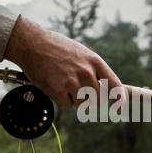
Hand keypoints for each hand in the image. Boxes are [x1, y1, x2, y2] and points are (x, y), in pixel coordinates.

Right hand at [3, 15, 125, 109]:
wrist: (32, 43)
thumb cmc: (57, 48)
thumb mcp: (82, 53)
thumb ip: (95, 70)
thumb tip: (105, 88)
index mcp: (95, 62)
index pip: (115, 86)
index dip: (119, 100)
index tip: (119, 109)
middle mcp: (86, 72)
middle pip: (98, 101)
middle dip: (90, 100)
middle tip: (78, 91)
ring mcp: (72, 82)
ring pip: (82, 105)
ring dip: (74, 100)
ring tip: (64, 84)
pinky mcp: (58, 90)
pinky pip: (67, 106)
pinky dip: (61, 101)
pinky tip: (55, 86)